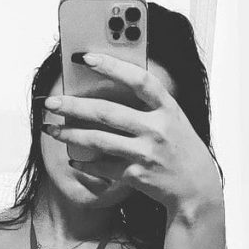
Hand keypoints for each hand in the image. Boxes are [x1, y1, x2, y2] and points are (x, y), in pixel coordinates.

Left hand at [42, 53, 222, 216]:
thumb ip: (148, 105)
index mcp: (167, 108)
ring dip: (71, 134)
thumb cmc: (181, 150)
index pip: (138, 80)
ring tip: (52, 130)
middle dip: (74, 106)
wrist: (197, 189)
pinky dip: (86, 163)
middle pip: (107, 112)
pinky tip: (73, 157)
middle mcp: (156, 129)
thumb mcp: (173, 119)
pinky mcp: (137, 176)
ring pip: (99, 140)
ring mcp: (146, 153)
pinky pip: (104, 167)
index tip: (86, 58)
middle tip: (52, 103)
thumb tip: (108, 90)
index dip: (112, 66)